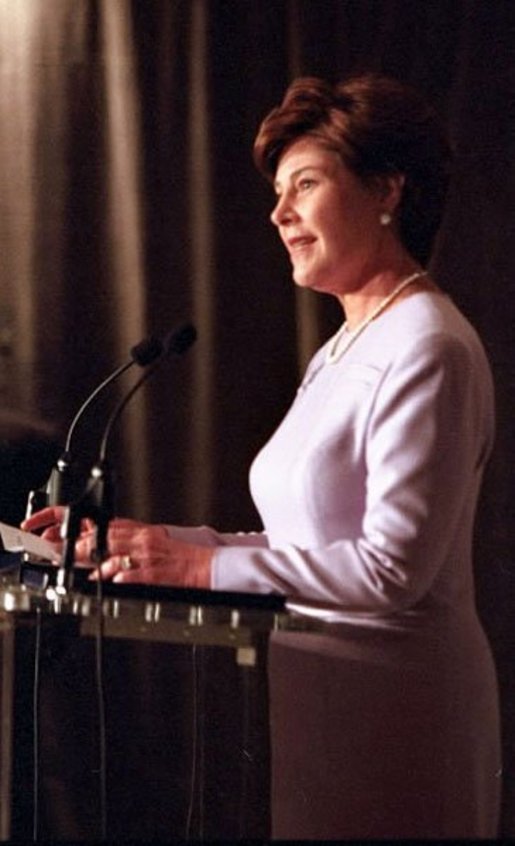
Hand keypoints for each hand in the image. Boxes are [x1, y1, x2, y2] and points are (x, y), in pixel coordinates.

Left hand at [22, 510, 212, 587]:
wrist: (207, 566)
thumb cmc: (182, 557)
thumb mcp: (155, 542)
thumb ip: (131, 543)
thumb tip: (105, 554)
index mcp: (144, 532)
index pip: (110, 526)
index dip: (87, 530)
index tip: (72, 537)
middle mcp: (145, 541)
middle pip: (108, 539)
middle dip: (86, 547)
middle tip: (71, 554)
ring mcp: (150, 557)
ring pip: (118, 556)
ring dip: (100, 565)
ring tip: (92, 572)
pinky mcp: (156, 574)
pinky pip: (134, 575)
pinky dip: (121, 578)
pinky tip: (114, 581)